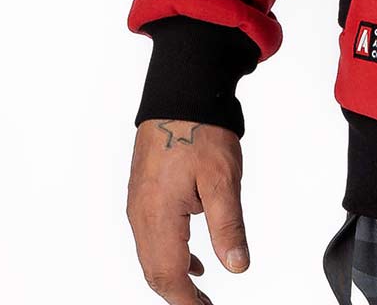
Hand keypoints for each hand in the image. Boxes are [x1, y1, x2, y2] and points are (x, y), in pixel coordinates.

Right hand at [126, 118, 250, 303]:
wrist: (180, 92)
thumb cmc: (201, 129)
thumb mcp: (222, 179)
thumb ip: (228, 226)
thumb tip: (237, 266)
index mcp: (158, 216)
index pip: (168, 275)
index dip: (186, 301)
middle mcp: (141, 215)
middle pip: (155, 271)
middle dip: (179, 295)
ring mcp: (139, 204)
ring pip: (152, 255)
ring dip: (174, 276)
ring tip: (200, 292)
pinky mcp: (144, 193)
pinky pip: (152, 236)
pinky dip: (170, 254)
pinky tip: (194, 259)